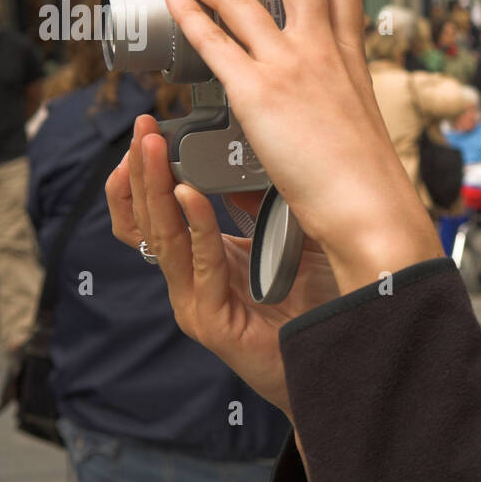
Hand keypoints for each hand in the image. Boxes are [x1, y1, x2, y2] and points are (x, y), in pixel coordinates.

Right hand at [105, 114, 341, 420]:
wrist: (340, 352)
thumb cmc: (318, 302)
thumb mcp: (285, 238)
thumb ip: (258, 207)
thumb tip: (239, 163)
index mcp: (202, 260)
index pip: (153, 215)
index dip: (144, 176)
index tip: (149, 132)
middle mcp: (191, 281)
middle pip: (146, 221)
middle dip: (139, 172)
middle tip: (142, 128)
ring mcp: (197, 302)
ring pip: (160, 239)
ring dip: (154, 190)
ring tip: (151, 149)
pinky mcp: (212, 321)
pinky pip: (199, 265)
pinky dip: (194, 226)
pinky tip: (190, 195)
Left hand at [155, 0, 443, 293]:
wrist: (370, 207)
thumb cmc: (368, 181)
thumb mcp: (361, 122)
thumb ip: (334, 99)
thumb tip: (310, 110)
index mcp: (352, 54)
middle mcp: (324, 48)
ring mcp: (291, 66)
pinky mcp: (258, 93)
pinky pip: (212, 39)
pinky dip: (187, 11)